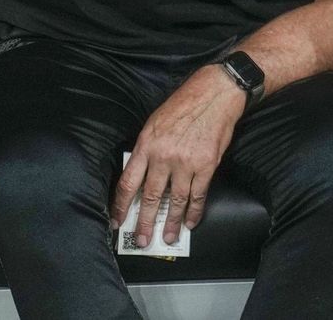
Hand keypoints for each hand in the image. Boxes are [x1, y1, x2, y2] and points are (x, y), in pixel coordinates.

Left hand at [110, 65, 244, 246]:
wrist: (215, 94)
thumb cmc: (184, 104)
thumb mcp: (155, 123)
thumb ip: (146, 149)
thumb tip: (141, 173)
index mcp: (146, 145)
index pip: (127, 182)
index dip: (121, 205)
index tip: (117, 221)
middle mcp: (163, 156)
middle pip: (149, 196)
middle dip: (144, 221)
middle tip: (141, 240)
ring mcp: (185, 163)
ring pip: (174, 200)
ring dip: (171, 222)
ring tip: (168, 237)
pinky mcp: (206, 165)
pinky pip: (198, 195)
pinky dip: (194, 211)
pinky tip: (190, 222)